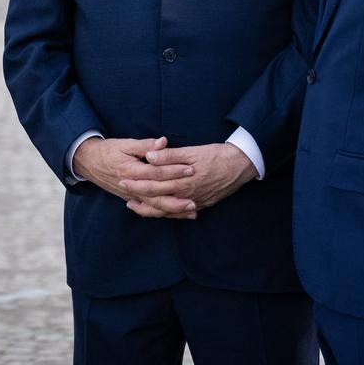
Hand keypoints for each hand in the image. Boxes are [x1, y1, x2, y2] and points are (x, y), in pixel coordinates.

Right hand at [72, 135, 197, 219]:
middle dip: (176, 198)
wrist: (89, 162)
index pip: (156, 172)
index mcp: (130, 170)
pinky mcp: (131, 199)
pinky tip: (177, 215)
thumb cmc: (109, 150)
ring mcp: (130, 195)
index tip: (190, 169)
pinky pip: (148, 210)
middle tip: (194, 199)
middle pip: (156, 195)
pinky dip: (163, 213)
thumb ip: (145, 145)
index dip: (174, 171)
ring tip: (191, 211)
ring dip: (172, 210)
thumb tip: (163, 142)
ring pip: (153, 207)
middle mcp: (131, 186)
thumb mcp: (125, 144)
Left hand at [119, 142, 257, 216]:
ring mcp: (194, 202)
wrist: (241, 165)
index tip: (122, 179)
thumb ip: (170, 156)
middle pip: (157, 198)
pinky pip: (179, 212)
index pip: (154, 184)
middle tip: (122, 191)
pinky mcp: (201, 204)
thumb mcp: (193, 151)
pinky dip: (167, 213)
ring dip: (149, 208)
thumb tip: (149, 156)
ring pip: (167, 210)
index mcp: (183, 181)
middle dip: (138, 196)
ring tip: (134, 206)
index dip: (137, 183)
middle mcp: (186, 195)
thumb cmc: (217, 155)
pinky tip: (160, 211)